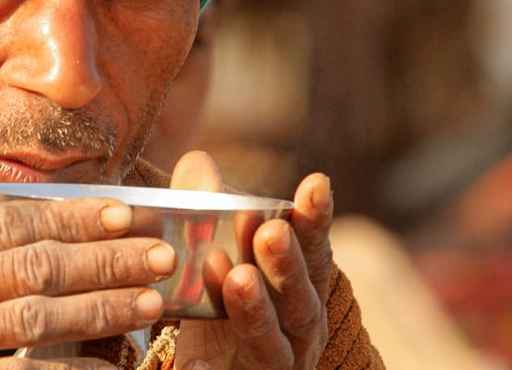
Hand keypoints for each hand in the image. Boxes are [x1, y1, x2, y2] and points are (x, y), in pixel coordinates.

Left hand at [169, 152, 332, 369]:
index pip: (313, 251)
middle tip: (270, 231)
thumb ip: (206, 211)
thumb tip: (198, 162)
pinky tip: (195, 363)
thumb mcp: (214, 257)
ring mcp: (274, 365)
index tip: (316, 183)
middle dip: (286, 264)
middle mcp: (298, 331)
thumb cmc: (223, 307)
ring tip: (238, 281)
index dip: (316, 220)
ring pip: (270, 343)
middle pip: (298, 299)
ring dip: (256, 312)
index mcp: (300, 290)